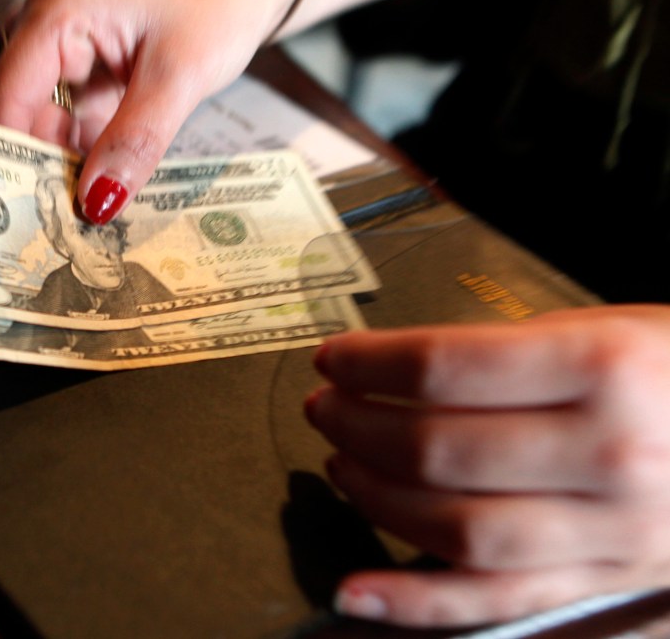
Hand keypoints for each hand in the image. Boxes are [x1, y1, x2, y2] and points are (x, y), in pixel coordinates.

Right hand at [0, 0, 301, 223]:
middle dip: (40, 171)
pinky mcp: (90, 75)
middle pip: (20, 118)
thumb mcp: (179, 75)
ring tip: (86, 218)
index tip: (30, 218)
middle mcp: (48, 32)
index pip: (6, 101)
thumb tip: (96, 203)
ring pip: (46, 128)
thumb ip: (135, 141)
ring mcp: (68, 55)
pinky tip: (103, 192)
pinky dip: (88, 158)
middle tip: (65, 228)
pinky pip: (73, 126)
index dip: (13, 160)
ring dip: (65, 170)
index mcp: (54, 17)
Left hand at [305, 305, 669, 626]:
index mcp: (603, 368)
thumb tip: (395, 370)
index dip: (368, 364)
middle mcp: (606, 453)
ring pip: (455, 528)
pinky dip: (416, 603)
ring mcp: (607, 531)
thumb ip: (504, 353)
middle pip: (437, 448)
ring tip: (339, 465)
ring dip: (374, 498)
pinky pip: (496, 602)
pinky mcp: (601, 584)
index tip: (334, 358)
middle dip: (357, 425)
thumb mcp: (604, 329)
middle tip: (326, 407)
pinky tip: (356, 590)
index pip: (443, 368)